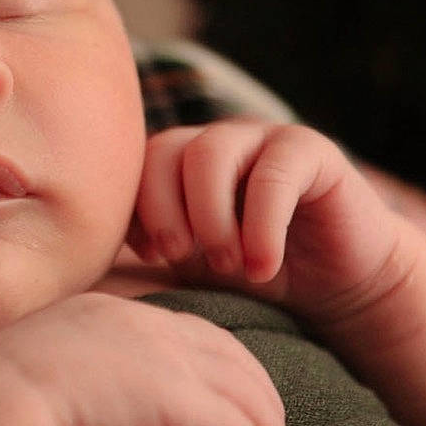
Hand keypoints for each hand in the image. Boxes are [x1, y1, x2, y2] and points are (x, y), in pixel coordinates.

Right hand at [0, 292, 297, 425]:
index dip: (223, 383)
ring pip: (248, 400)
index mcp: (99, 316)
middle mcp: (135, 323)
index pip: (188, 337)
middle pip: (233, 361)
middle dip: (264, 414)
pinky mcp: (172, 399)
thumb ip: (81, 400)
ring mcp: (156, 355)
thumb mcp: (36, 397)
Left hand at [128, 121, 416, 329]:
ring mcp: (262, 140)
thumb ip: (150, 248)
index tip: (154, 257)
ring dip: (209, 216)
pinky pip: (273, 173)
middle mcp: (217, 142)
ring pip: (211, 153)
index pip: (136, 166)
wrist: (340, 285)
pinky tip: (262, 267)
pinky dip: (261, 226)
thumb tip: (85, 258)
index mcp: (180, 163)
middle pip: (165, 150)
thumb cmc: (255, 274)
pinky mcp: (310, 152)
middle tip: (181, 258)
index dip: (137, 211)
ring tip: (227, 265)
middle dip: (165, 211)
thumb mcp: (193, 264)